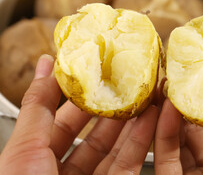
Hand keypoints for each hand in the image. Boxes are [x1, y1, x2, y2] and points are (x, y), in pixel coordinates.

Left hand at [0, 54, 158, 174]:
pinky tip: (153, 120)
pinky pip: (131, 164)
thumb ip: (38, 106)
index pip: (62, 120)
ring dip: (135, 120)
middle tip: (130, 82)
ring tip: (148, 95)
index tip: (98, 74)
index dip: (81, 96)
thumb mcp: (25, 150)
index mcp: (36, 162)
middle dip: (114, 107)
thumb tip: (47, 64)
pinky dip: (144, 141)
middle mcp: (64, 174)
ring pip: (117, 148)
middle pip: (94, 133)